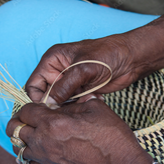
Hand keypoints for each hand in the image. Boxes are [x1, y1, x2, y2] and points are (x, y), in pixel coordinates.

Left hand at [7, 99, 153, 163]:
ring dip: (22, 137)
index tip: (40, 106)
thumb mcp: (95, 108)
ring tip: (32, 133)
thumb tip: (68, 99)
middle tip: (29, 118)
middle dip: (20, 120)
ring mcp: (46, 158)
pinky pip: (27, 162)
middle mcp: (44, 141)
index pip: (26, 110)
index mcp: (53, 122)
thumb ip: (75, 102)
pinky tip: (35, 149)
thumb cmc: (112, 137)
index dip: (31, 105)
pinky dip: (27, 154)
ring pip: (18, 146)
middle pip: (14, 128)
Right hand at [25, 36, 141, 104]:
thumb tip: (49, 104)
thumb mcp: (83, 69)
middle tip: (72, 106)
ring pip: (60, 102)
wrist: (130, 59)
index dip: (38, 98)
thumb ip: (64, 86)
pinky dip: (81, 105)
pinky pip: (74, 104)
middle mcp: (58, 71)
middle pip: (46, 96)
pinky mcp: (81, 91)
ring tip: (87, 98)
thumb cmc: (107, 54)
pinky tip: (95, 97)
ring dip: (72, 105)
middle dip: (57, 104)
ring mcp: (70, 82)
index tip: (50, 108)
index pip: (33, 84)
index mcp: (52, 60)